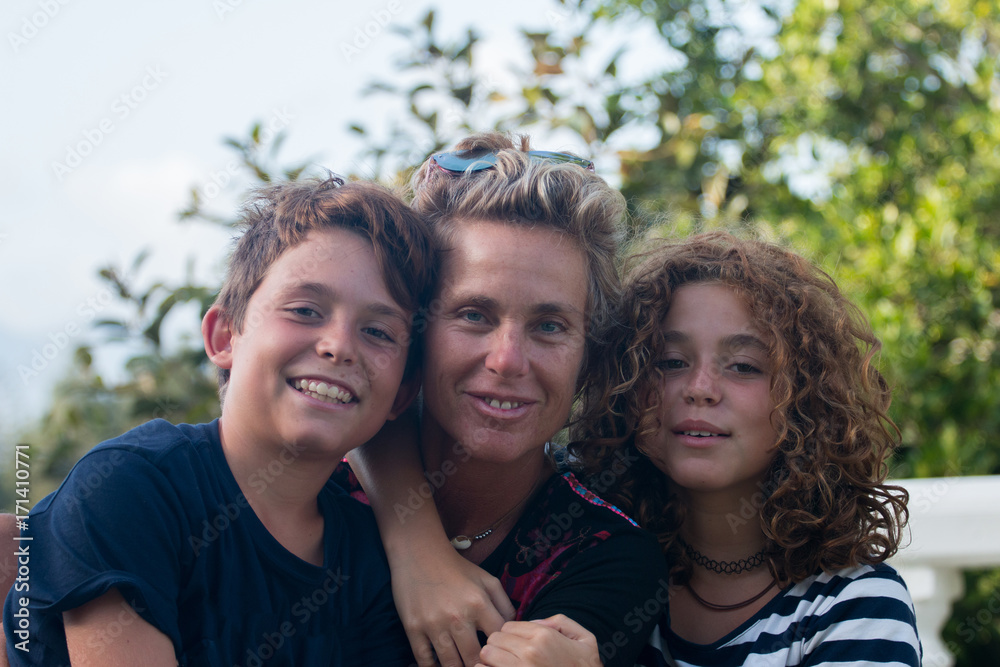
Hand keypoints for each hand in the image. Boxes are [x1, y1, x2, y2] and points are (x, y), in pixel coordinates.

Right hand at [392, 545, 514, 666]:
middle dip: (479, 666)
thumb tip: (515, 629)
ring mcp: (434, 624)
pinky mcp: (413, 628)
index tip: (499, 655)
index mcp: (479, 604)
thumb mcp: (487, 579)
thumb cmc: (457, 568)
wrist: (419, 553)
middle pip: (474, 658)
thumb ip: (505, 604)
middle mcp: (457, 616)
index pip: (497, 641)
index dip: (501, 651)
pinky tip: (438, 666)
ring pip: (450, 664)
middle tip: (481, 665)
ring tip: (461, 666)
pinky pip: (424, 660)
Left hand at [476, 614, 600, 666]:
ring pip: (486, 654)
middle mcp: (529, 652)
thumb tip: (535, 622)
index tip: (517, 645)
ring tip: (503, 665)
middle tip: (509, 656)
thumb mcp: (585, 640)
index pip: (507, 626)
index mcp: (544, 636)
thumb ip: (561, 622)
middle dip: (499, 646)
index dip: (511, 635)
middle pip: (494, 638)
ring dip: (491, 660)